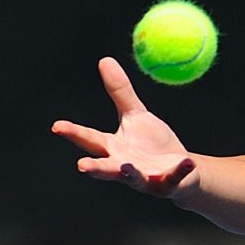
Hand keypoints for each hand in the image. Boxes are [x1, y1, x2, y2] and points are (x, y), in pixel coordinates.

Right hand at [51, 58, 198, 195]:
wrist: (182, 170)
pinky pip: (174, 178)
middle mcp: (124, 166)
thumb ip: (120, 92)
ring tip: (126, 167)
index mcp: (113, 148)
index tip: (56, 126)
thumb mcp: (136, 115)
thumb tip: (104, 59)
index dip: (74, 133)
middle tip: (81, 166)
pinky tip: (188, 162)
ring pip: (134, 178)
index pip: (90, 139)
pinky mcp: (168, 185)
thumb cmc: (152, 143)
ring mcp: (145, 178)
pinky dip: (180, 171)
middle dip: (95, 167)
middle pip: (106, 167)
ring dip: (129, 174)